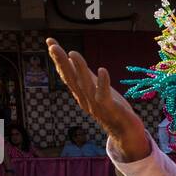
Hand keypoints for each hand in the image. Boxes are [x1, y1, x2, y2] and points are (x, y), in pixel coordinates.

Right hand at [46, 38, 149, 160]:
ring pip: (85, 85)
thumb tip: (71, 58)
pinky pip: (104, 95)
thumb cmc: (111, 109)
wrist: (126, 133)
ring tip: (73, 54)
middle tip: (52, 46)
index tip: (49, 42)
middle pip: (71, 78)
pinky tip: (101, 70)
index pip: (66, 74)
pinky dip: (102, 83)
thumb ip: (84, 76)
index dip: (57, 59)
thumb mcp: (95, 89)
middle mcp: (85, 99)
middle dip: (61, 62)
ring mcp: (96, 104)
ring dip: (79, 69)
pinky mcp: (110, 108)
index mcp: (81, 94)